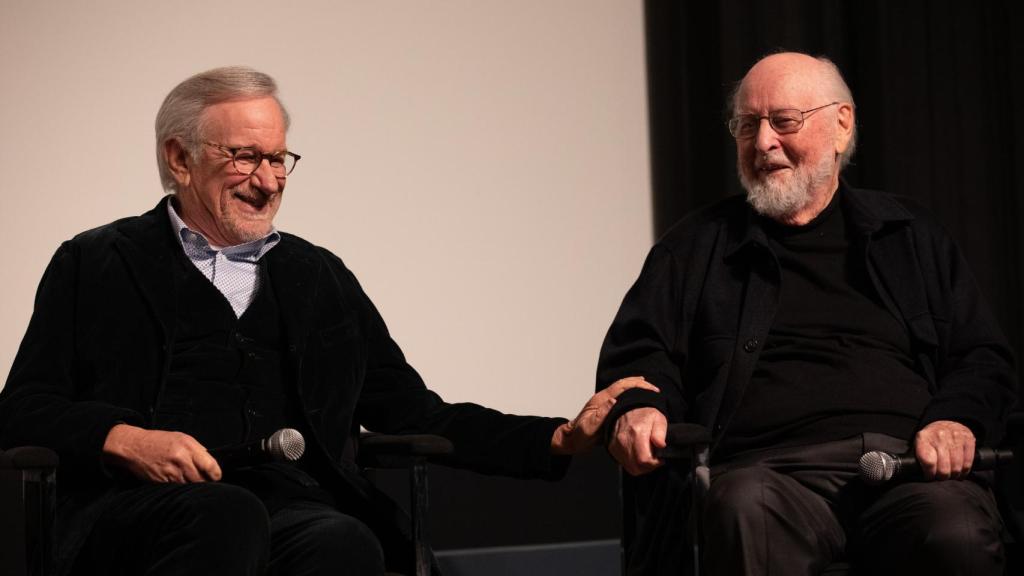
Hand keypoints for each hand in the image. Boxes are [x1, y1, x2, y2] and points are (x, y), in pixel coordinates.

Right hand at [102, 424, 221, 482]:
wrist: (134, 446)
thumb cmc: (159, 441)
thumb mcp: (182, 438)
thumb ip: (198, 450)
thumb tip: (211, 463)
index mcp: (189, 447)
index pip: (211, 467)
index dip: (216, 475)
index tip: (216, 477)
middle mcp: (181, 460)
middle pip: (201, 480)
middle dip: (204, 482)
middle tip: (203, 481)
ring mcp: (171, 472)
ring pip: (189, 486)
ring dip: (192, 486)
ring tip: (189, 481)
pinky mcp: (161, 482)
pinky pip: (176, 489)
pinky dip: (180, 489)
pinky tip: (177, 483)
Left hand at [550, 377, 659, 454]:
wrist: (572, 439)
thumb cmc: (580, 435)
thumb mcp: (589, 427)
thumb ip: (600, 414)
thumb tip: (613, 400)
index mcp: (600, 400)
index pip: (621, 386)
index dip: (637, 384)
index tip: (651, 389)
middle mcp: (603, 398)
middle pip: (623, 384)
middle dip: (639, 383)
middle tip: (654, 389)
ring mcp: (605, 402)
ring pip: (623, 389)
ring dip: (636, 387)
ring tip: (650, 391)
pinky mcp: (607, 408)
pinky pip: (621, 396)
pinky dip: (632, 394)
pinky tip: (639, 400)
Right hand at [609, 406, 667, 475]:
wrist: (627, 409)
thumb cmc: (644, 415)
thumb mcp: (658, 419)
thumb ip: (661, 432)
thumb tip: (661, 445)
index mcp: (637, 433)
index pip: (644, 459)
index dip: (654, 463)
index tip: (659, 459)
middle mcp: (624, 440)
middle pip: (637, 466)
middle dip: (649, 466)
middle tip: (654, 458)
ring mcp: (616, 445)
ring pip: (631, 468)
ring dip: (641, 467)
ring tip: (647, 457)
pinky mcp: (612, 448)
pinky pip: (624, 464)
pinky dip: (633, 464)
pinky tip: (638, 456)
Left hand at [914, 420, 975, 479]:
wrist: (946, 422)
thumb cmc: (932, 437)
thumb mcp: (920, 443)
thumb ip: (920, 457)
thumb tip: (923, 475)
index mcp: (924, 437)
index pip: (928, 462)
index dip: (930, 473)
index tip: (930, 476)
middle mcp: (939, 435)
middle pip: (944, 468)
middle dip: (943, 476)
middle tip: (942, 477)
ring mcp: (955, 436)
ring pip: (957, 467)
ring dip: (954, 475)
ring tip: (951, 475)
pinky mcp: (968, 439)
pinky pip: (968, 462)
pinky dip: (965, 470)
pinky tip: (961, 471)